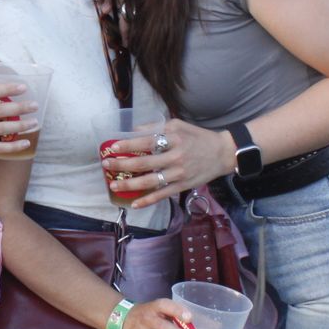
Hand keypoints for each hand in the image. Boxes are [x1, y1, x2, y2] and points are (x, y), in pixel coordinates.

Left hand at [103, 118, 232, 208]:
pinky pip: (162, 194)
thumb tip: (133, 130)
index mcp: (174, 138)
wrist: (222, 153)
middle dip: (122, 164)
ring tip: (114, 185)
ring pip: (150, 181)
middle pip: (144, 162)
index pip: (147, 141)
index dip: (129, 144)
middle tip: (107, 165)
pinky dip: (148, 200)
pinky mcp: (183, 185)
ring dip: (130, 184)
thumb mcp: (178, 125)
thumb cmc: (198, 137)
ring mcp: (179, 173)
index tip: (113, 147)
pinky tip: (134, 203)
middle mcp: (176, 156)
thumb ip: (156, 127)